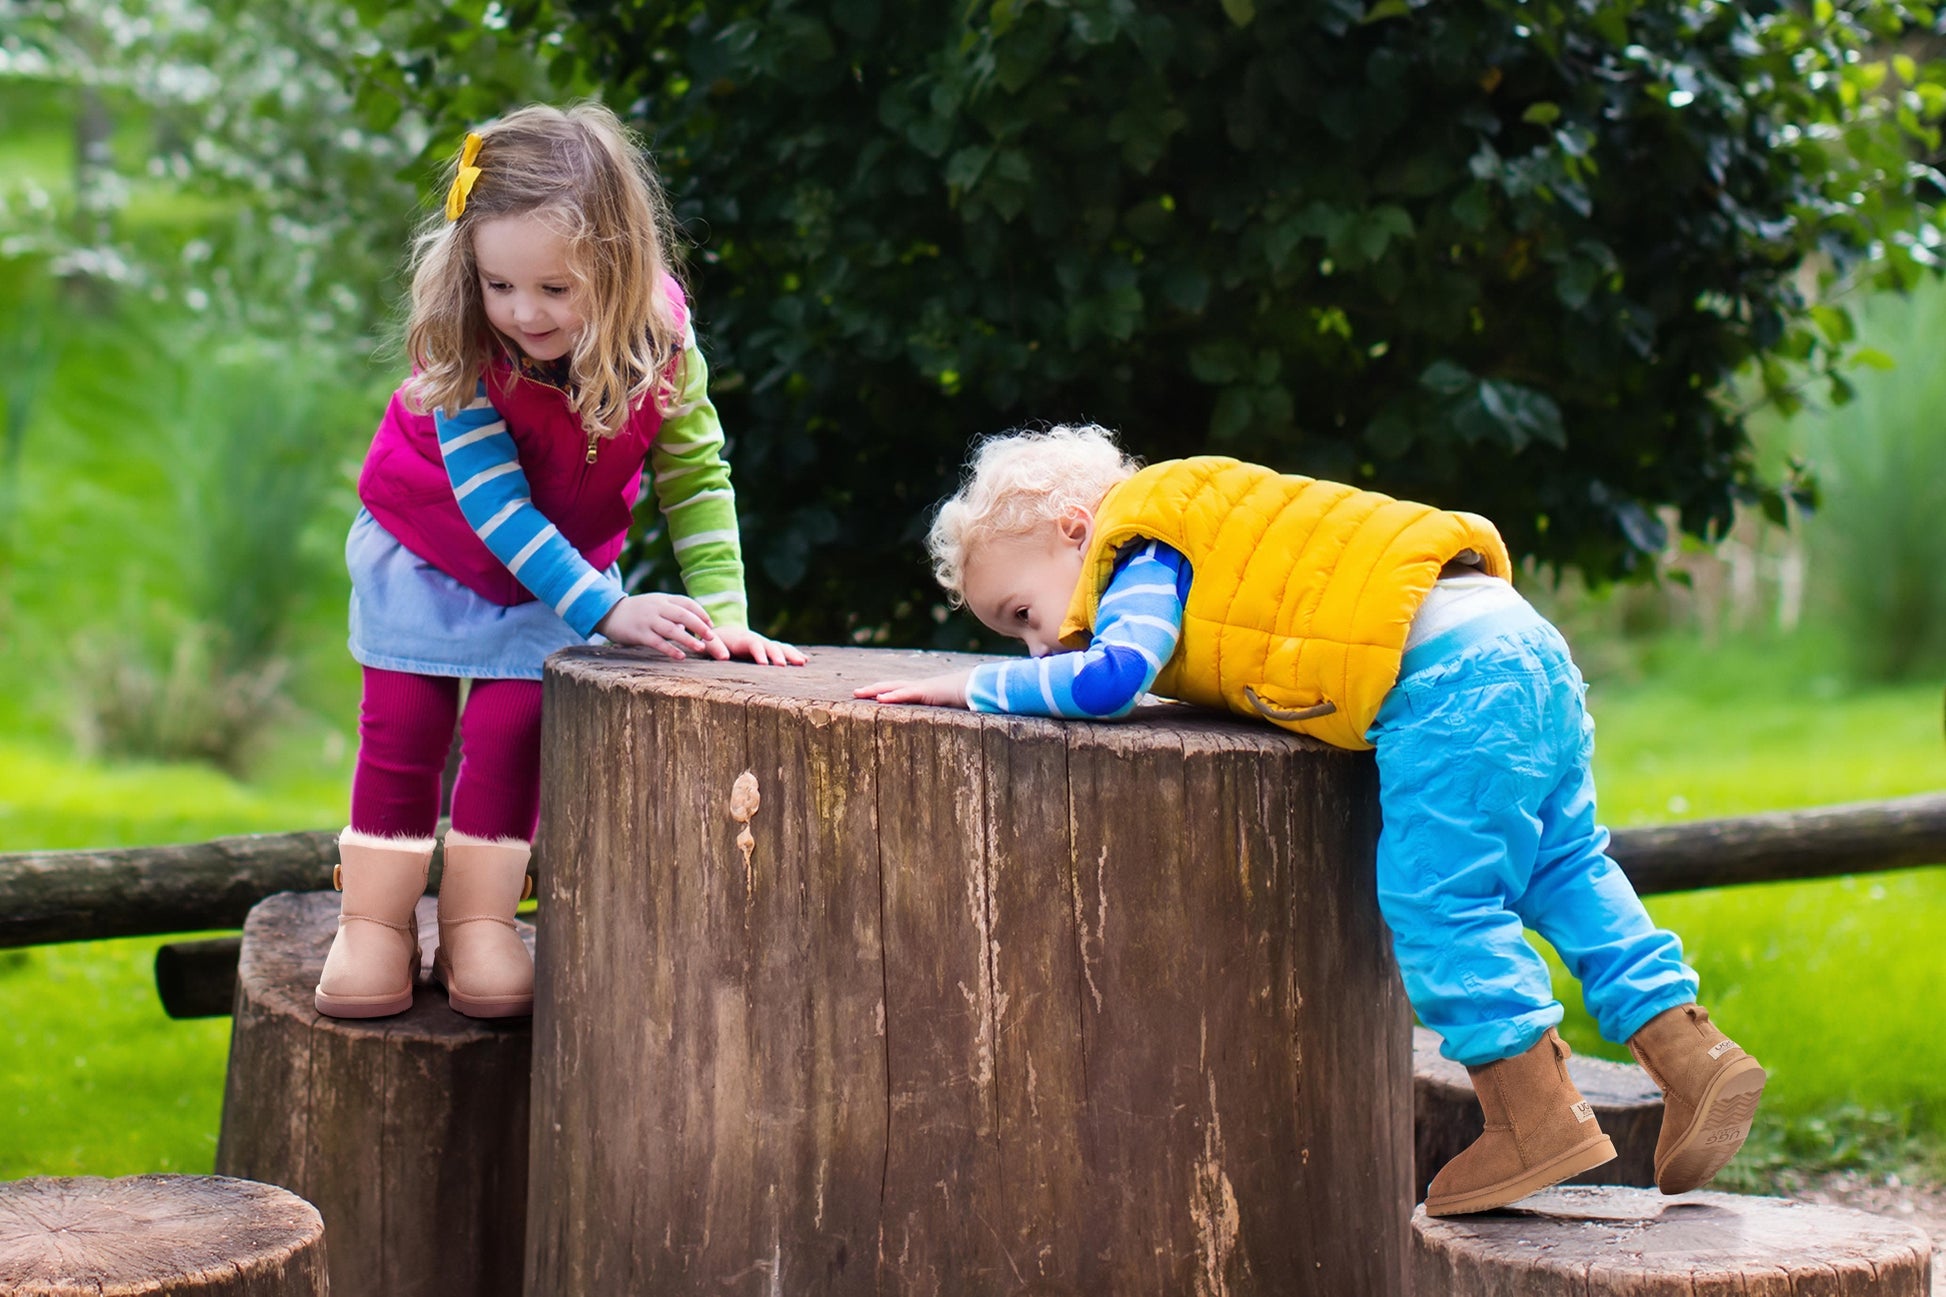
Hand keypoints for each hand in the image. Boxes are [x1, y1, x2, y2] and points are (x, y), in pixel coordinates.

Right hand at [595, 593, 716, 659]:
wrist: (609, 612)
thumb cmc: (638, 611)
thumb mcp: (656, 605)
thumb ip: (673, 612)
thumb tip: (692, 625)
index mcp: (663, 599)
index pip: (687, 603)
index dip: (701, 613)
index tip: (711, 624)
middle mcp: (657, 608)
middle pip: (683, 615)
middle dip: (699, 626)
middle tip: (712, 637)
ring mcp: (648, 620)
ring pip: (672, 629)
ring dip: (688, 639)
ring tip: (701, 648)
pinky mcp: (639, 633)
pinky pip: (657, 642)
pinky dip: (670, 650)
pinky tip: (681, 656)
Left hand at [714, 625, 806, 666]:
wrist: (724, 633)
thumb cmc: (715, 642)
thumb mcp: (710, 643)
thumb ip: (716, 648)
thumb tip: (724, 657)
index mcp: (743, 639)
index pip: (753, 644)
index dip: (759, 653)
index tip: (764, 664)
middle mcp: (757, 640)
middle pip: (770, 646)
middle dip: (778, 655)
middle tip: (783, 666)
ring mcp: (765, 644)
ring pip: (780, 647)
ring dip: (791, 654)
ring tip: (802, 662)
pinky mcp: (769, 649)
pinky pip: (783, 650)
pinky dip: (793, 654)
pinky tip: (805, 660)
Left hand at [853, 671, 972, 708]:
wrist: (979, 686)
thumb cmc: (966, 697)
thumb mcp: (949, 707)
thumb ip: (939, 713)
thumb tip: (937, 725)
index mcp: (923, 691)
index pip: (898, 689)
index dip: (883, 691)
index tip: (868, 695)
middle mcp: (919, 687)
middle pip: (890, 685)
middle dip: (872, 689)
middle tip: (855, 692)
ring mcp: (922, 687)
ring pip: (893, 687)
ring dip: (875, 690)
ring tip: (859, 693)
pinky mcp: (927, 691)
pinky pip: (906, 694)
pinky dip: (893, 696)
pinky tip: (880, 698)